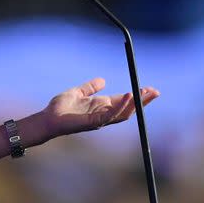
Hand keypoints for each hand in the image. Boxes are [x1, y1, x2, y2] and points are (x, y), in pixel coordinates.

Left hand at [41, 77, 158, 138]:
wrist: (48, 118)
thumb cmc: (61, 107)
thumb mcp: (78, 92)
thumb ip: (90, 87)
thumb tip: (102, 80)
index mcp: (101, 106)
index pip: (124, 101)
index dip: (137, 95)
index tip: (149, 88)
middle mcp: (104, 114)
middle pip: (129, 108)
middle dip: (142, 101)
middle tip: (155, 92)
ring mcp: (100, 119)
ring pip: (123, 113)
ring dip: (135, 103)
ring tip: (144, 92)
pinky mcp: (93, 122)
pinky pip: (111, 115)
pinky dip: (121, 106)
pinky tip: (128, 96)